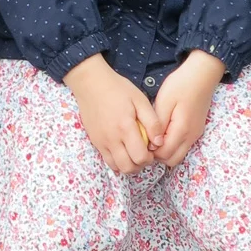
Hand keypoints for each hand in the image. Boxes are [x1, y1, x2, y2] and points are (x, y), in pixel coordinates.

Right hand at [65, 54, 163, 173]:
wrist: (90, 82)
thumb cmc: (117, 88)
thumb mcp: (139, 99)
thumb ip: (152, 122)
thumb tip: (159, 142)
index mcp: (125, 127)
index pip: (140, 157)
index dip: (150, 158)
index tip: (151, 148)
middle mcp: (112, 138)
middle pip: (128, 168)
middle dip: (140, 164)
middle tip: (143, 151)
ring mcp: (101, 141)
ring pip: (116, 167)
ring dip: (128, 164)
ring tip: (132, 151)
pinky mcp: (94, 140)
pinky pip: (106, 160)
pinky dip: (116, 160)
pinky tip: (121, 147)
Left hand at [153, 50, 224, 166]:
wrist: (202, 75)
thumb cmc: (181, 85)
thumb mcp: (164, 101)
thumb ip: (158, 124)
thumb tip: (151, 142)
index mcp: (182, 130)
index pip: (164, 154)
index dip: (150, 150)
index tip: (141, 138)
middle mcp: (191, 137)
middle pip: (172, 159)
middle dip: (157, 154)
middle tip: (146, 138)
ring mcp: (195, 135)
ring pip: (178, 154)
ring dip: (165, 149)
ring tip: (153, 133)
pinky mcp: (196, 130)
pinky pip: (182, 145)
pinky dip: (172, 144)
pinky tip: (162, 130)